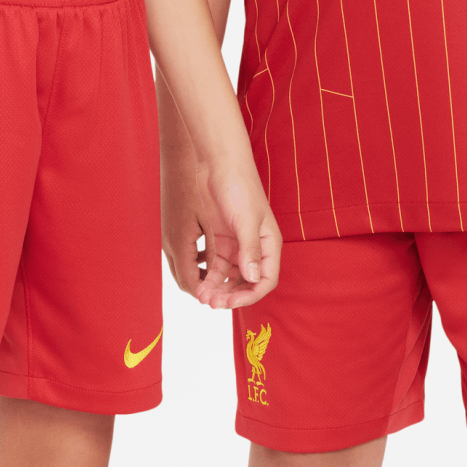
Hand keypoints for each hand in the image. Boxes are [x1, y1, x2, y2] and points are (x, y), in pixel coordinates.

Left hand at [162, 142, 280, 309]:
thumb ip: (250, 251)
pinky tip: (199, 286)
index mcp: (268, 245)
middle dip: (230, 296)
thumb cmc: (238, 186)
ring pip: (229, 278)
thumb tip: (254, 279)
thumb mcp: (245, 220)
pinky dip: (209, 278)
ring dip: (218, 290)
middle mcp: (254, 249)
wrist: (218, 163)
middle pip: (246, 283)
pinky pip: (216, 267)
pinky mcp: (220, 241)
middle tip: (212, 303)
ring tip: (202, 297)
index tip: (231, 302)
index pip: (265, 281)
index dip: (250, 295)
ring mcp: (236, 246)